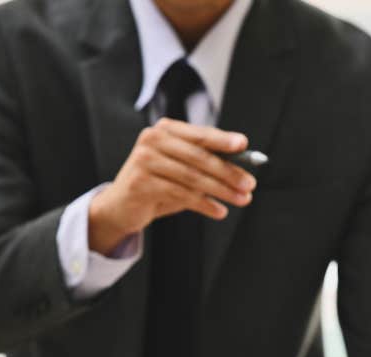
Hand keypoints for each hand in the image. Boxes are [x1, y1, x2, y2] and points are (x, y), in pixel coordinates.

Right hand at [88, 118, 256, 251]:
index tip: (243, 144)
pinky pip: (181, 194)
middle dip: (228, 171)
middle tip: (249, 184)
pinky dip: (204, 204)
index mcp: (165, 130)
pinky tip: (219, 211)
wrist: (121, 206)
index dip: (223, 139)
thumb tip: (241, 169)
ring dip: (221, 191)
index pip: (200, 134)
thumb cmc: (157, 184)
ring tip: (241, 199)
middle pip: (199, 157)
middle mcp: (153, 140)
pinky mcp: (141, 183)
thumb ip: (204, 163)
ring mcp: (144, 161)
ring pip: (193, 177)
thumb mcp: (181, 169)